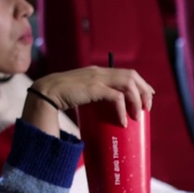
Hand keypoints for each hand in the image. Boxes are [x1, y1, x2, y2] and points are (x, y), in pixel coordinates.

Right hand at [31, 66, 154, 126]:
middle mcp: (99, 71)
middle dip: (144, 91)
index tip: (147, 95)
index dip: (140, 83)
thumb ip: (91, 94)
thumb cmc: (60, 95)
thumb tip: (102, 108)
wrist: (46, 92)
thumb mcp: (79, 90)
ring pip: (128, 84)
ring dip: (137, 100)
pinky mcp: (94, 88)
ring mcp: (97, 78)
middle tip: (147, 107)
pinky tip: (122, 121)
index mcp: (96, 71)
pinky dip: (122, 110)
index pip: (125, 72)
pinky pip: (117, 98)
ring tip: (137, 115)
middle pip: (132, 75)